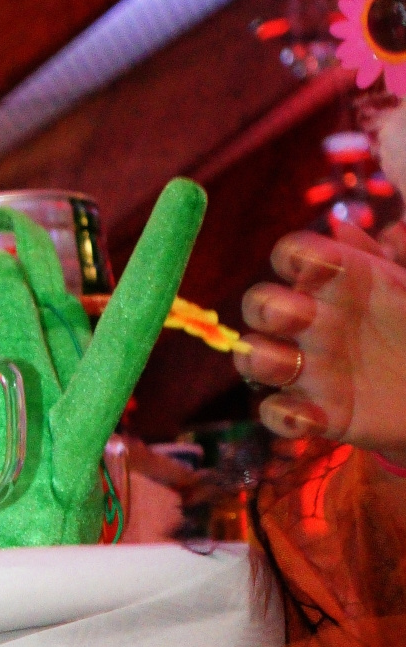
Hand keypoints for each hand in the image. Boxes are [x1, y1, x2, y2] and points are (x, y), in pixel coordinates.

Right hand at [237, 228, 405, 452]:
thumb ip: (394, 256)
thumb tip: (344, 228)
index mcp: (337, 282)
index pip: (293, 255)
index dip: (295, 256)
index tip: (325, 264)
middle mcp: (313, 321)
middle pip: (259, 303)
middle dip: (268, 306)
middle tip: (302, 316)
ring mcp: (310, 368)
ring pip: (254, 357)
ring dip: (258, 358)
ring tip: (291, 364)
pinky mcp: (316, 414)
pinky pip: (276, 413)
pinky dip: (284, 417)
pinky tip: (312, 418)